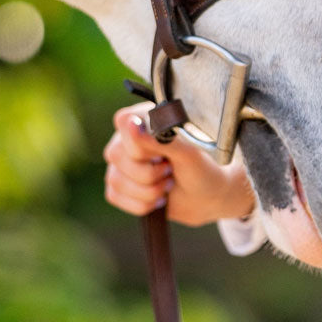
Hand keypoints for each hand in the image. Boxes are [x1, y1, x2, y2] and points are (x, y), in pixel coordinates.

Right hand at [104, 103, 256, 226]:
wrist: (208, 197)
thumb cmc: (203, 168)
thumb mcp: (187, 152)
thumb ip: (159, 138)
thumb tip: (131, 124)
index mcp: (146, 117)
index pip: (124, 121)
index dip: (142, 143)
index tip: (164, 153)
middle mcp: (128, 137)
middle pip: (115, 153)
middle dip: (150, 172)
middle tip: (171, 169)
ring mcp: (121, 161)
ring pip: (115, 179)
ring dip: (149, 190)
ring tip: (169, 183)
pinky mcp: (119, 184)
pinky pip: (114, 196)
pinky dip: (141, 203)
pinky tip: (159, 198)